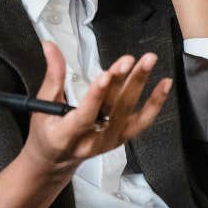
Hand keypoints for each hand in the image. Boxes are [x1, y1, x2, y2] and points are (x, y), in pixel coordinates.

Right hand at [21, 41, 171, 175]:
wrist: (56, 160)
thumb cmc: (48, 132)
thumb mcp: (43, 105)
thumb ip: (53, 75)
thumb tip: (51, 46)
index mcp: (66, 136)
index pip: (83, 116)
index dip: (96, 96)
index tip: (105, 75)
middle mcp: (91, 141)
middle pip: (110, 110)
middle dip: (120, 82)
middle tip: (128, 60)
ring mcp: (109, 141)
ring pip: (128, 111)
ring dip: (139, 84)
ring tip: (147, 62)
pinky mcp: (122, 138)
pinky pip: (142, 121)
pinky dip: (155, 102)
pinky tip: (164, 84)